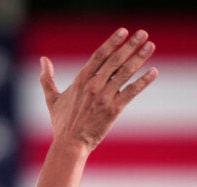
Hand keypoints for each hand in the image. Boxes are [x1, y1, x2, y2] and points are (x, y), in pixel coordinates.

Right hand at [39, 28, 157, 152]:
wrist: (70, 144)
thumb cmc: (61, 123)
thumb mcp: (53, 99)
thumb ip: (47, 78)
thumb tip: (43, 60)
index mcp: (80, 80)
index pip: (99, 56)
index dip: (112, 42)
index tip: (124, 32)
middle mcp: (93, 85)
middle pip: (114, 60)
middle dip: (130, 45)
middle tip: (143, 33)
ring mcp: (104, 97)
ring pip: (125, 72)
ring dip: (139, 58)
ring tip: (151, 46)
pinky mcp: (113, 109)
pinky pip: (131, 91)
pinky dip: (143, 81)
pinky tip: (153, 71)